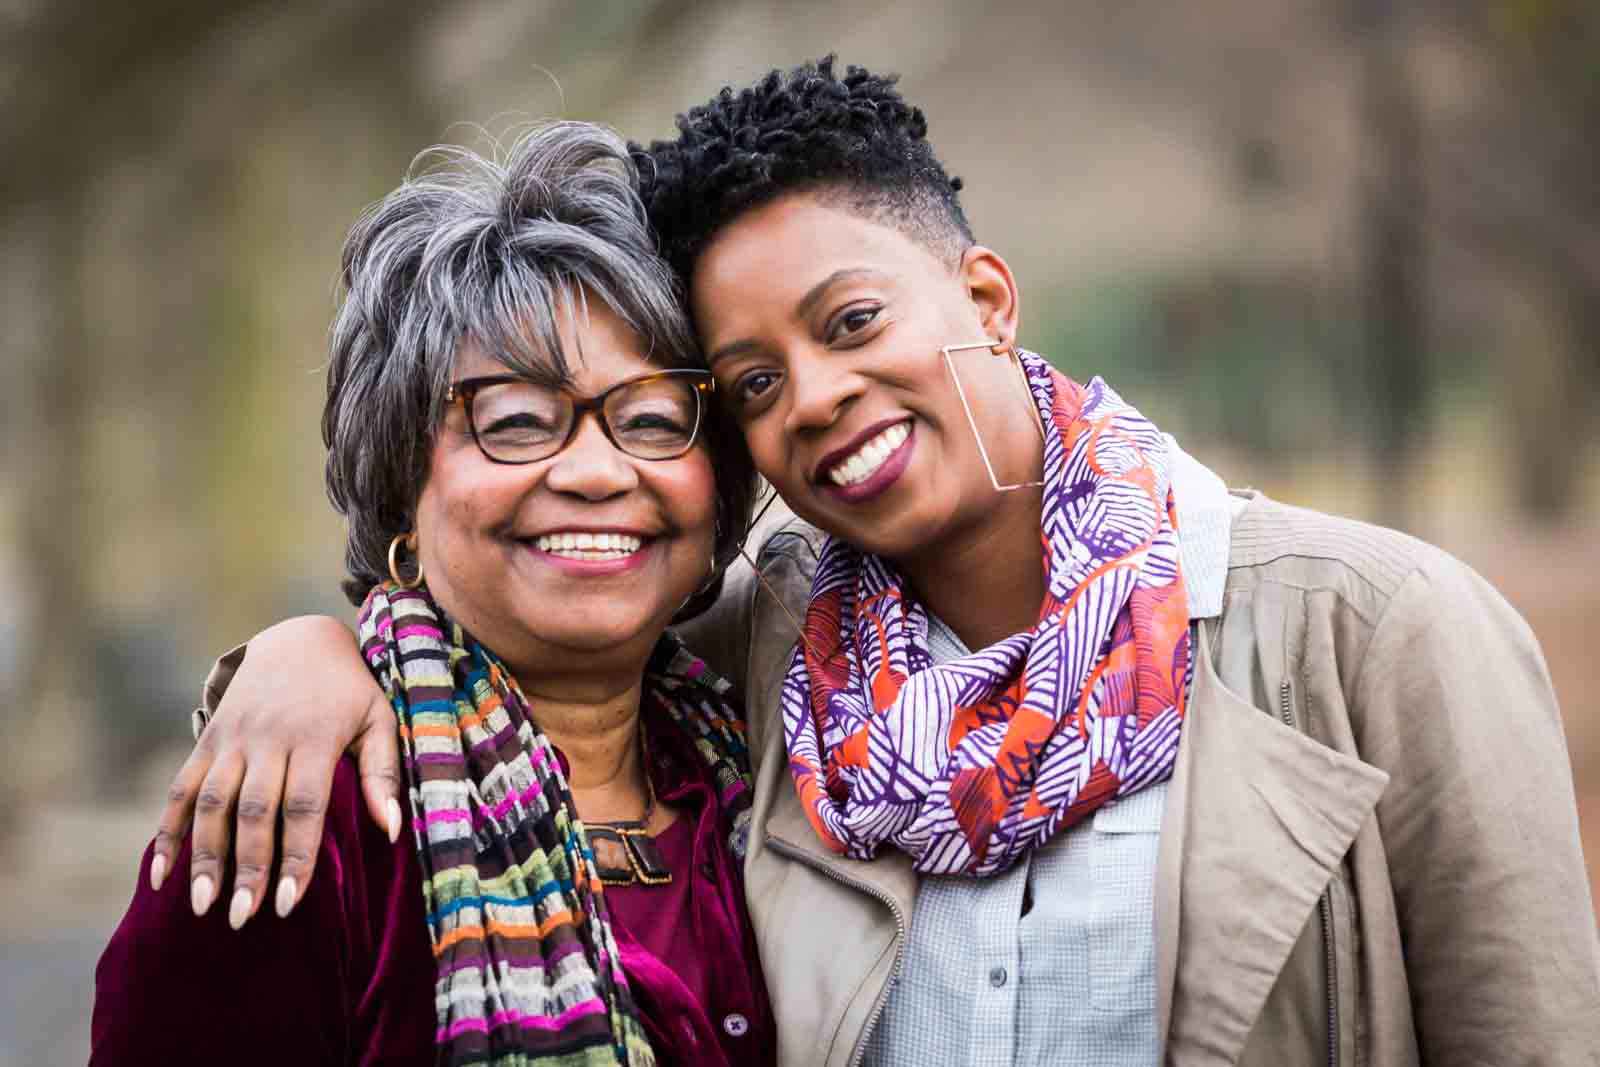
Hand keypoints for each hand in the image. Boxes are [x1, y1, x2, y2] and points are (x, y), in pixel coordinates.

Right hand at [150, 615, 400, 927]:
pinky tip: (162, 874)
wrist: (300, 638)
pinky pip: (180, 788)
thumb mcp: (380, 719)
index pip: (305, 806)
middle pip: (253, 810)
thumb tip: (391, 829)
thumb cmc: (350, 689)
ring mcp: (232, 738)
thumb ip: (384, 772)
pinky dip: (168, 830)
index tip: (289, 904)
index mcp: (316, 737)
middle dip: (246, 866)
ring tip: (201, 905)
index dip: (295, 856)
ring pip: (211, 802)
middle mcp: (268, 738)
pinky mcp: (207, 737)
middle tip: (241, 917)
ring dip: (204, 855)